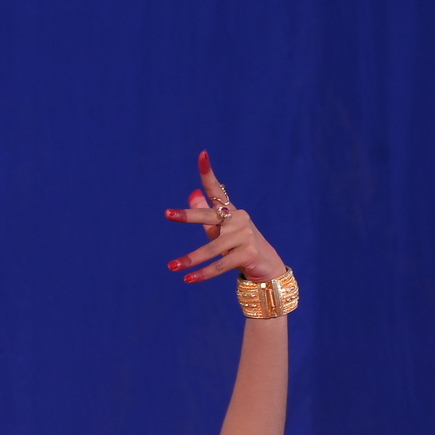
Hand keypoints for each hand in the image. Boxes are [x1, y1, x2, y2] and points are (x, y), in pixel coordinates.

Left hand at [163, 151, 286, 284]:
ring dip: (190, 259)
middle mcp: (238, 219)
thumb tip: (192, 193)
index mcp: (230, 211)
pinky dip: (204, 273)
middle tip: (167, 214)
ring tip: (172, 266)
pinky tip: (189, 280)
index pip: (217, 190)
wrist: (266, 266)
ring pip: (211, 248)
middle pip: (208, 216)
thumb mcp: (221, 229)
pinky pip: (220, 265)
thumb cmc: (239, 245)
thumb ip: (206, 213)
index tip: (202, 154)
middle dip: (188, 215)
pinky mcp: (247, 254)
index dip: (208, 173)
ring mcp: (244, 236)